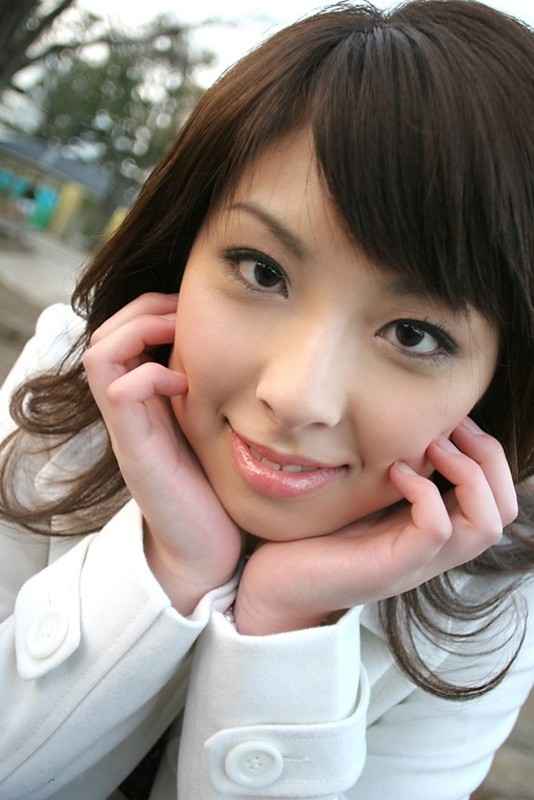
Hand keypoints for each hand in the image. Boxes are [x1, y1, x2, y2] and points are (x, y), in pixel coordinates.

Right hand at [82, 292, 242, 597]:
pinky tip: (183, 385)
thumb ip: (212, 391)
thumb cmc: (218, 488)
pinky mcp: (135, 449)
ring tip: (179, 337)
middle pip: (105, 333)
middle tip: (185, 311)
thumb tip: (246, 351)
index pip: (124, 330)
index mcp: (148, 399)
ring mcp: (128, 427)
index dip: (153, 307)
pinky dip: (147, 374)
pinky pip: (118, 392)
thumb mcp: (215, 426)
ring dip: (139, 331)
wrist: (206, 549)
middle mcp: (130, 408)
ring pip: (100, 354)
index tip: (194, 308)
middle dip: (144, 309)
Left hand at [233, 419, 517, 633]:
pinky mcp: (391, 568)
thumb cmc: (314, 535)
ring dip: (467, 473)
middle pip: (503, 511)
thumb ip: (391, 474)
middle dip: (489, 458)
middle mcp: (433, 550)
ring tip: (432, 446)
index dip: (488, 455)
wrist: (276, 585)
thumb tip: (406, 426)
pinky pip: (435, 530)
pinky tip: (395, 471)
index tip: (454, 421)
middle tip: (453, 428)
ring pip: (485, 525)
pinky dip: (423, 491)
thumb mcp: (363, 497)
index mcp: (431, 533)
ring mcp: (416, 562)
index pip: (497, 500)